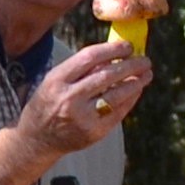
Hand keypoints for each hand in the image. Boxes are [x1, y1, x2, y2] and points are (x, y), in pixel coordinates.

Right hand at [0, 39, 152, 184]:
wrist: (37, 139)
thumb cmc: (49, 102)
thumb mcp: (55, 81)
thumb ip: (80, 69)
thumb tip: (115, 55)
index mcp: (57, 80)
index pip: (89, 57)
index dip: (112, 49)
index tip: (127, 46)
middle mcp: (69, 98)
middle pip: (107, 76)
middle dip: (131, 65)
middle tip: (145, 60)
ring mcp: (82, 117)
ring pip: (117, 95)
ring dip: (136, 82)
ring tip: (147, 74)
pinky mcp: (93, 132)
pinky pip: (118, 112)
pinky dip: (130, 99)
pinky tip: (137, 90)